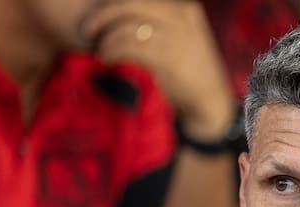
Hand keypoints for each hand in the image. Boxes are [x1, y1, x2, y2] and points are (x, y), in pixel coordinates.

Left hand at [84, 0, 235, 138]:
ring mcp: (178, 37)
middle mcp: (183, 17)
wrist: (211, 103)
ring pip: (129, 27)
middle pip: (132, 4)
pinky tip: (107, 59)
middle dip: (104, 15)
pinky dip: (113, 51)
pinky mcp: (171, 58)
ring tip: (100, 51)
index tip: (97, 18)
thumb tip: (117, 17)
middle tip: (88, 30)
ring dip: (107, 39)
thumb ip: (157, 25)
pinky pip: (131, 46)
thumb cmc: (189, 73)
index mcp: (185, 9)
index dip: (113, 5)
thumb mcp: (179, 39)